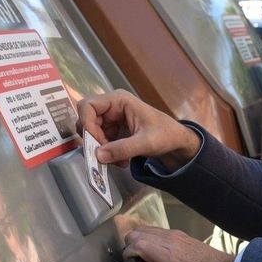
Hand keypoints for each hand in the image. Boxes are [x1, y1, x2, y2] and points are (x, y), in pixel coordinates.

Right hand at [78, 89, 198, 168]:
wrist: (176, 141)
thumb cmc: (165, 134)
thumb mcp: (146, 142)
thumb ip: (123, 148)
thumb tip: (98, 155)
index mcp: (118, 100)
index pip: (88, 106)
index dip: (86, 124)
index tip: (94, 142)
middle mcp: (111, 107)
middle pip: (86, 121)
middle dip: (94, 141)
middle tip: (105, 155)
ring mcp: (111, 119)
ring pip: (92, 135)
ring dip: (102, 150)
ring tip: (118, 161)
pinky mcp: (113, 131)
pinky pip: (100, 142)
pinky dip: (107, 154)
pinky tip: (122, 160)